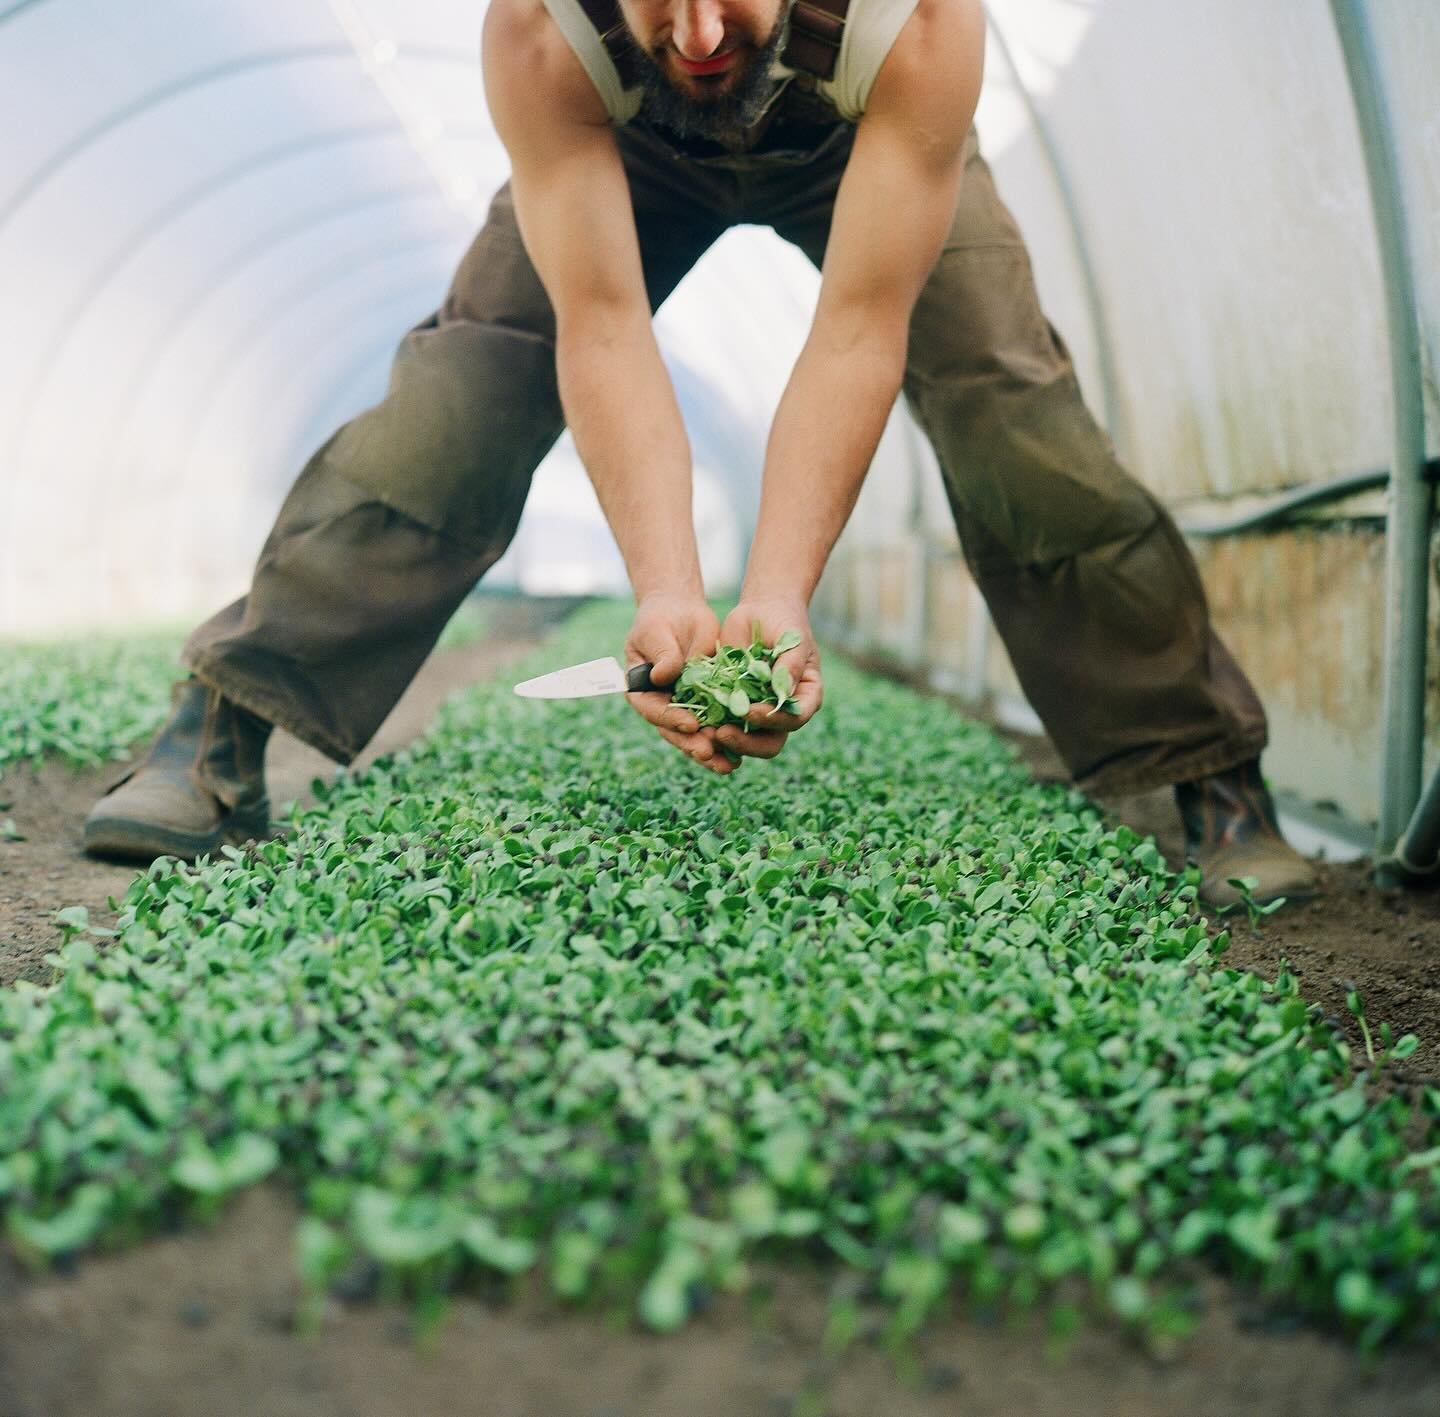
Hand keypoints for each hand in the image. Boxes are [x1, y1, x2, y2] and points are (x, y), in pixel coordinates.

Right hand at [623, 593, 736, 775]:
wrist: (680, 611)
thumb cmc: (660, 619)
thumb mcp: (656, 633)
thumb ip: (662, 654)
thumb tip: (663, 675)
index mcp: (642, 691)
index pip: (653, 710)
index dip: (671, 719)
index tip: (691, 723)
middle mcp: (661, 705)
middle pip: (674, 731)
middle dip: (692, 743)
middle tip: (710, 751)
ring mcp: (683, 708)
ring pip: (695, 736)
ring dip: (711, 751)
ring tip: (727, 764)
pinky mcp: (706, 704)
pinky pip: (715, 726)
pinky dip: (726, 740)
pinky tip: (740, 754)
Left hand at [714, 598, 823, 761]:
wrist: (762, 610)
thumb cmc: (785, 622)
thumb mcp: (792, 641)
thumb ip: (790, 666)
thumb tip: (783, 694)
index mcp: (805, 698)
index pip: (794, 719)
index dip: (773, 721)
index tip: (750, 711)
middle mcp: (782, 711)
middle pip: (770, 742)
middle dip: (746, 742)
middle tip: (721, 734)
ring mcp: (758, 710)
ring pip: (745, 739)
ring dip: (725, 740)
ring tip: (704, 732)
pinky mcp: (735, 704)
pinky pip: (724, 722)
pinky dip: (710, 724)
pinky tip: (695, 721)